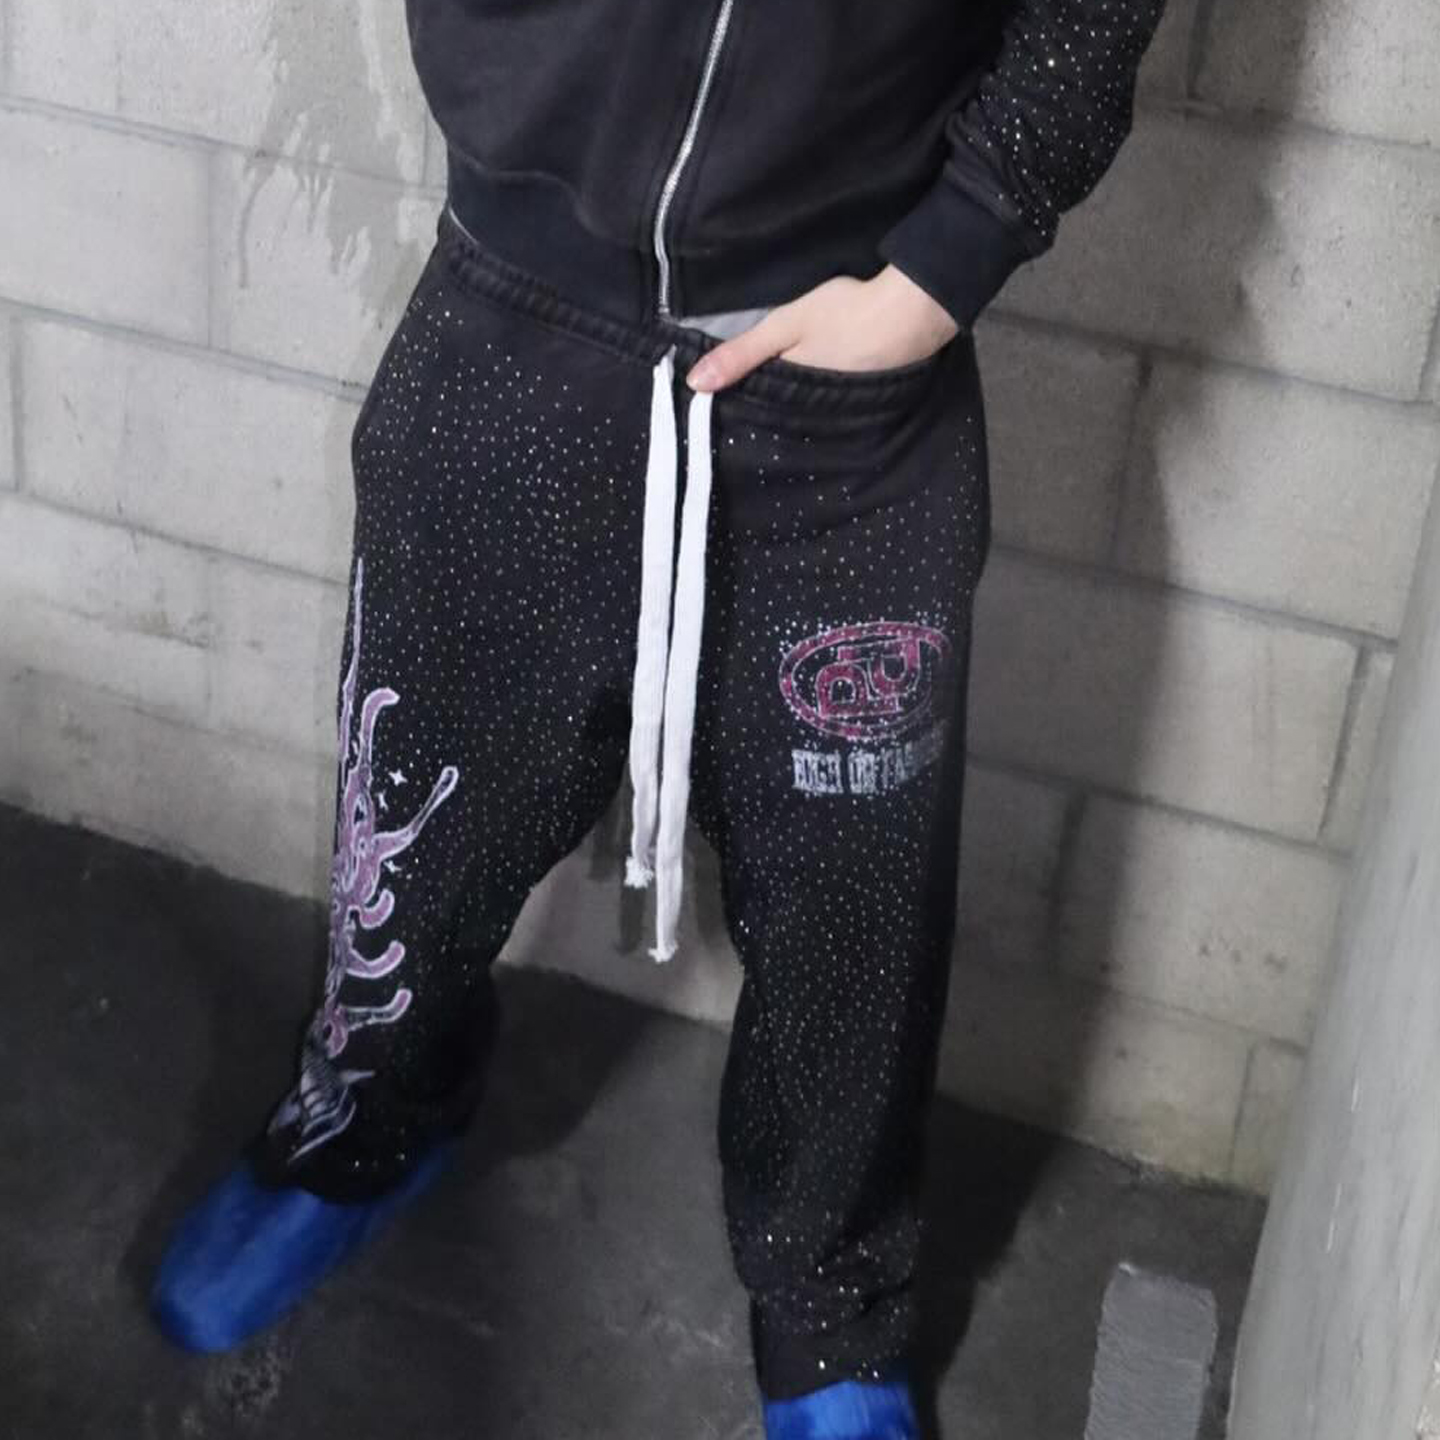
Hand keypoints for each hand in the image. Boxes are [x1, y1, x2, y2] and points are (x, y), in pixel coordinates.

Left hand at [684, 264, 958, 392]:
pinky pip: (824, 409)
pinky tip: (804, 397)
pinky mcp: (858, 401)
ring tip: (760, 407)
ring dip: (783, 411)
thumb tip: (694, 384)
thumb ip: (742, 354)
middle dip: (757, 415)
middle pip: (776, 419)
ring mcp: (838, 411)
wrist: (914, 312)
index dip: (734, 409)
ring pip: (799, 415)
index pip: (753, 413)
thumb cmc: (847, 315)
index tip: (708, 409)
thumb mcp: (786, 327)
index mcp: (792, 398)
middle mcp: (813, 415)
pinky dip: (811, 404)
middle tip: (729, 412)